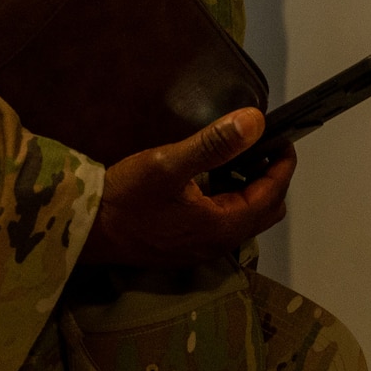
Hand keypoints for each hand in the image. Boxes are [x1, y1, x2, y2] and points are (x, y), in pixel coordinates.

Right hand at [79, 108, 294, 268]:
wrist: (87, 230)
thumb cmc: (126, 197)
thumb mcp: (168, 164)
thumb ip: (214, 144)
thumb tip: (254, 122)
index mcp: (222, 226)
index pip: (272, 195)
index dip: (282, 166)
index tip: (283, 138)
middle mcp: (218, 243)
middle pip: (264, 211)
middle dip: (270, 178)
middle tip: (262, 146)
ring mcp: (201, 248)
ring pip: (243, 217)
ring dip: (249, 188)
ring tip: (238, 156)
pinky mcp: (186, 246)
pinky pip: (222, 222)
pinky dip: (229, 199)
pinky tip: (210, 178)